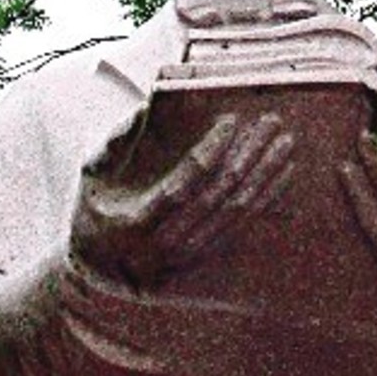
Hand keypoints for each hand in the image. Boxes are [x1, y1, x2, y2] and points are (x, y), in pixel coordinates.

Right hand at [72, 112, 294, 288]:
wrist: (95, 270)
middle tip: (270, 124)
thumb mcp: (92, 174)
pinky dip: (266, 201)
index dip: (211, 151)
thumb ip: (119, 140)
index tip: (231, 121)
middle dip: (248, 157)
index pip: (185, 182)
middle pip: (219, 197)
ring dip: (265, 177)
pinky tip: (281, 177)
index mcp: (136, 222)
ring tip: (284, 145)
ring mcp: (188, 258)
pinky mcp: (205, 261)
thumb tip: (152, 105)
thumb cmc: (93, 211)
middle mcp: (167, 245)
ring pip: (237, 214)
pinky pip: (243, 229)